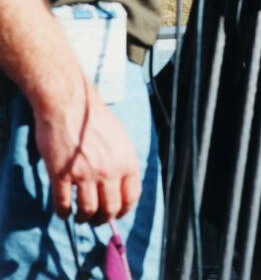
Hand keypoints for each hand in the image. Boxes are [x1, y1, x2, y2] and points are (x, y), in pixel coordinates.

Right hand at [32, 80, 140, 224]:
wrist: (70, 106)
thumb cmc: (95, 119)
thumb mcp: (120, 138)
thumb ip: (122, 161)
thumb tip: (121, 184)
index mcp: (127, 161)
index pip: (132, 196)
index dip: (125, 210)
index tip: (118, 214)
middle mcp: (109, 171)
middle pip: (111, 208)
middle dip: (104, 219)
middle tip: (97, 220)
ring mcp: (85, 174)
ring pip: (88, 211)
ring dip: (84, 218)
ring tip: (80, 217)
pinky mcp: (62, 175)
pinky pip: (64, 204)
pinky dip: (64, 213)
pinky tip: (64, 212)